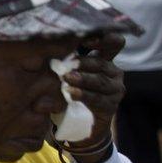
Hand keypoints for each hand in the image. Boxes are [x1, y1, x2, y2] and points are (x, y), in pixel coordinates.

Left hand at [63, 33, 125, 162]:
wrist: (79, 124)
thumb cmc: (70, 90)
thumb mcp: (67, 71)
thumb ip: (65, 58)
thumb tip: (46, 42)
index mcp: (104, 59)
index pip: (114, 42)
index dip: (104, 38)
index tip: (85, 39)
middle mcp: (114, 72)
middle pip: (102, 62)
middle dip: (84, 62)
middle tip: (69, 63)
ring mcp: (115, 89)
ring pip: (100, 80)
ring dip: (83, 78)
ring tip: (67, 78)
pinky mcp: (111, 106)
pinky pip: (98, 99)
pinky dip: (83, 95)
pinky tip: (70, 93)